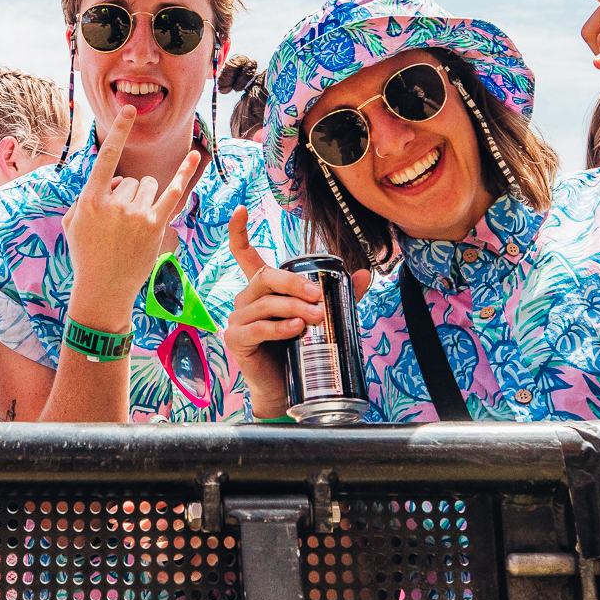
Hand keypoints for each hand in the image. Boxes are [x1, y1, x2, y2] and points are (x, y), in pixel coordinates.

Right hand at [61, 106, 201, 332]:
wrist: (103, 289)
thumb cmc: (85, 255)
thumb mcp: (72, 223)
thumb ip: (86, 196)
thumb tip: (112, 181)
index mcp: (90, 200)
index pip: (106, 158)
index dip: (118, 131)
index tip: (128, 110)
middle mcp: (115, 204)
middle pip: (129, 179)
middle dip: (124, 195)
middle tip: (115, 224)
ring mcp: (137, 215)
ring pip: (146, 186)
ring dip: (141, 198)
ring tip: (129, 225)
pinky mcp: (155, 225)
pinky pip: (173, 193)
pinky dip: (185, 173)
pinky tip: (195, 155)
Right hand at [222, 207, 371, 416]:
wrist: (286, 390)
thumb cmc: (298, 350)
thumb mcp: (319, 317)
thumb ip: (338, 295)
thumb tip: (362, 274)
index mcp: (262, 288)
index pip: (244, 254)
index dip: (239, 231)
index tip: (241, 209)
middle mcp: (246, 299)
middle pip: (266, 277)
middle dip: (294, 283)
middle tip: (319, 296)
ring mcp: (238, 319)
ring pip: (264, 303)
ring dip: (293, 308)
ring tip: (316, 317)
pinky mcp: (237, 340)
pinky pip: (257, 328)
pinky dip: (279, 328)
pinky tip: (295, 329)